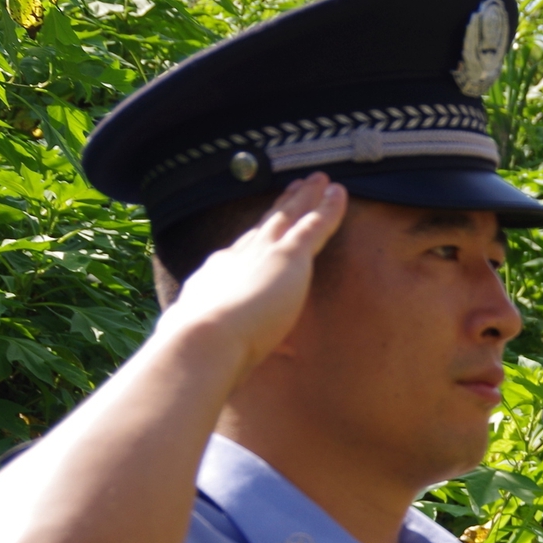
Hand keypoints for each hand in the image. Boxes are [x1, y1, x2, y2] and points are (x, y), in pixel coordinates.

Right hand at [161, 174, 347, 380]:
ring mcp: (264, 254)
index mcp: (218, 278)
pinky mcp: (290, 256)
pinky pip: (315, 225)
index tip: (263, 226)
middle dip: (282, 205)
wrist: (204, 339)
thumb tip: (222, 362)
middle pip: (266, 224)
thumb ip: (222, 345)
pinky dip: (329, 208)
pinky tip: (340, 193)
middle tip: (294, 186)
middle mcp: (239, 257)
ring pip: (291, 217)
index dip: (254, 236)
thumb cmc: (202, 350)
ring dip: (307, 197)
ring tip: (319, 180)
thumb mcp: (208, 343)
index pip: (241, 252)